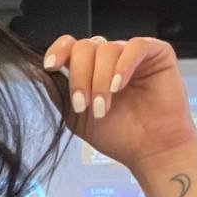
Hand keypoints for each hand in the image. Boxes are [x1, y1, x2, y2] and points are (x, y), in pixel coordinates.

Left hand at [43, 34, 196, 169]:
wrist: (150, 150)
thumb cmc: (118, 135)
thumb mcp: (76, 118)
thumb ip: (59, 94)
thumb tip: (39, 74)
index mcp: (90, 69)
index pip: (70, 46)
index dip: (58, 51)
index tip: (50, 66)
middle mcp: (110, 58)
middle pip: (84, 47)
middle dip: (80, 77)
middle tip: (83, 105)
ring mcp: (132, 54)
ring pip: (106, 49)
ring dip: (100, 80)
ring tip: (103, 107)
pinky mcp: (157, 54)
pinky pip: (136, 46)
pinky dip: (123, 65)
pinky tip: (119, 86)